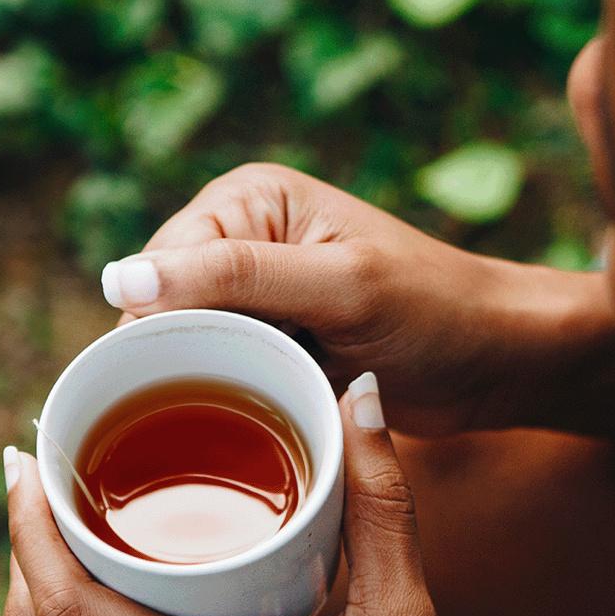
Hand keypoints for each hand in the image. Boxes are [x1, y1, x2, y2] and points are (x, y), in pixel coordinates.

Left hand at [3, 374, 506, 615]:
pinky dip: (103, 613)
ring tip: (93, 505)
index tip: (28, 459)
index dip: (26, 527)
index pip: (63, 608)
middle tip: (51, 467)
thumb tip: (362, 401)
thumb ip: (382, 507)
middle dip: (27, 543)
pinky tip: (158, 574)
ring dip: (61, 578)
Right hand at [99, 161, 605, 435]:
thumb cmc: (434, 309)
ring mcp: (259, 290)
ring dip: (208, 379)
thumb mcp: (339, 288)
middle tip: (228, 400)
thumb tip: (120, 278)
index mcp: (249, 198)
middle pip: (166, 307)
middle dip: (184, 356)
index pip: (162, 266)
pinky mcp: (276, 335)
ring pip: (190, 344)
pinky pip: (224, 367)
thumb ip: (236, 277)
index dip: (162, 327)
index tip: (188, 385)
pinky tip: (250, 417)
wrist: (494, 359)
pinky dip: (231, 393)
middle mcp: (244, 235)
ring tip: (248, 406)